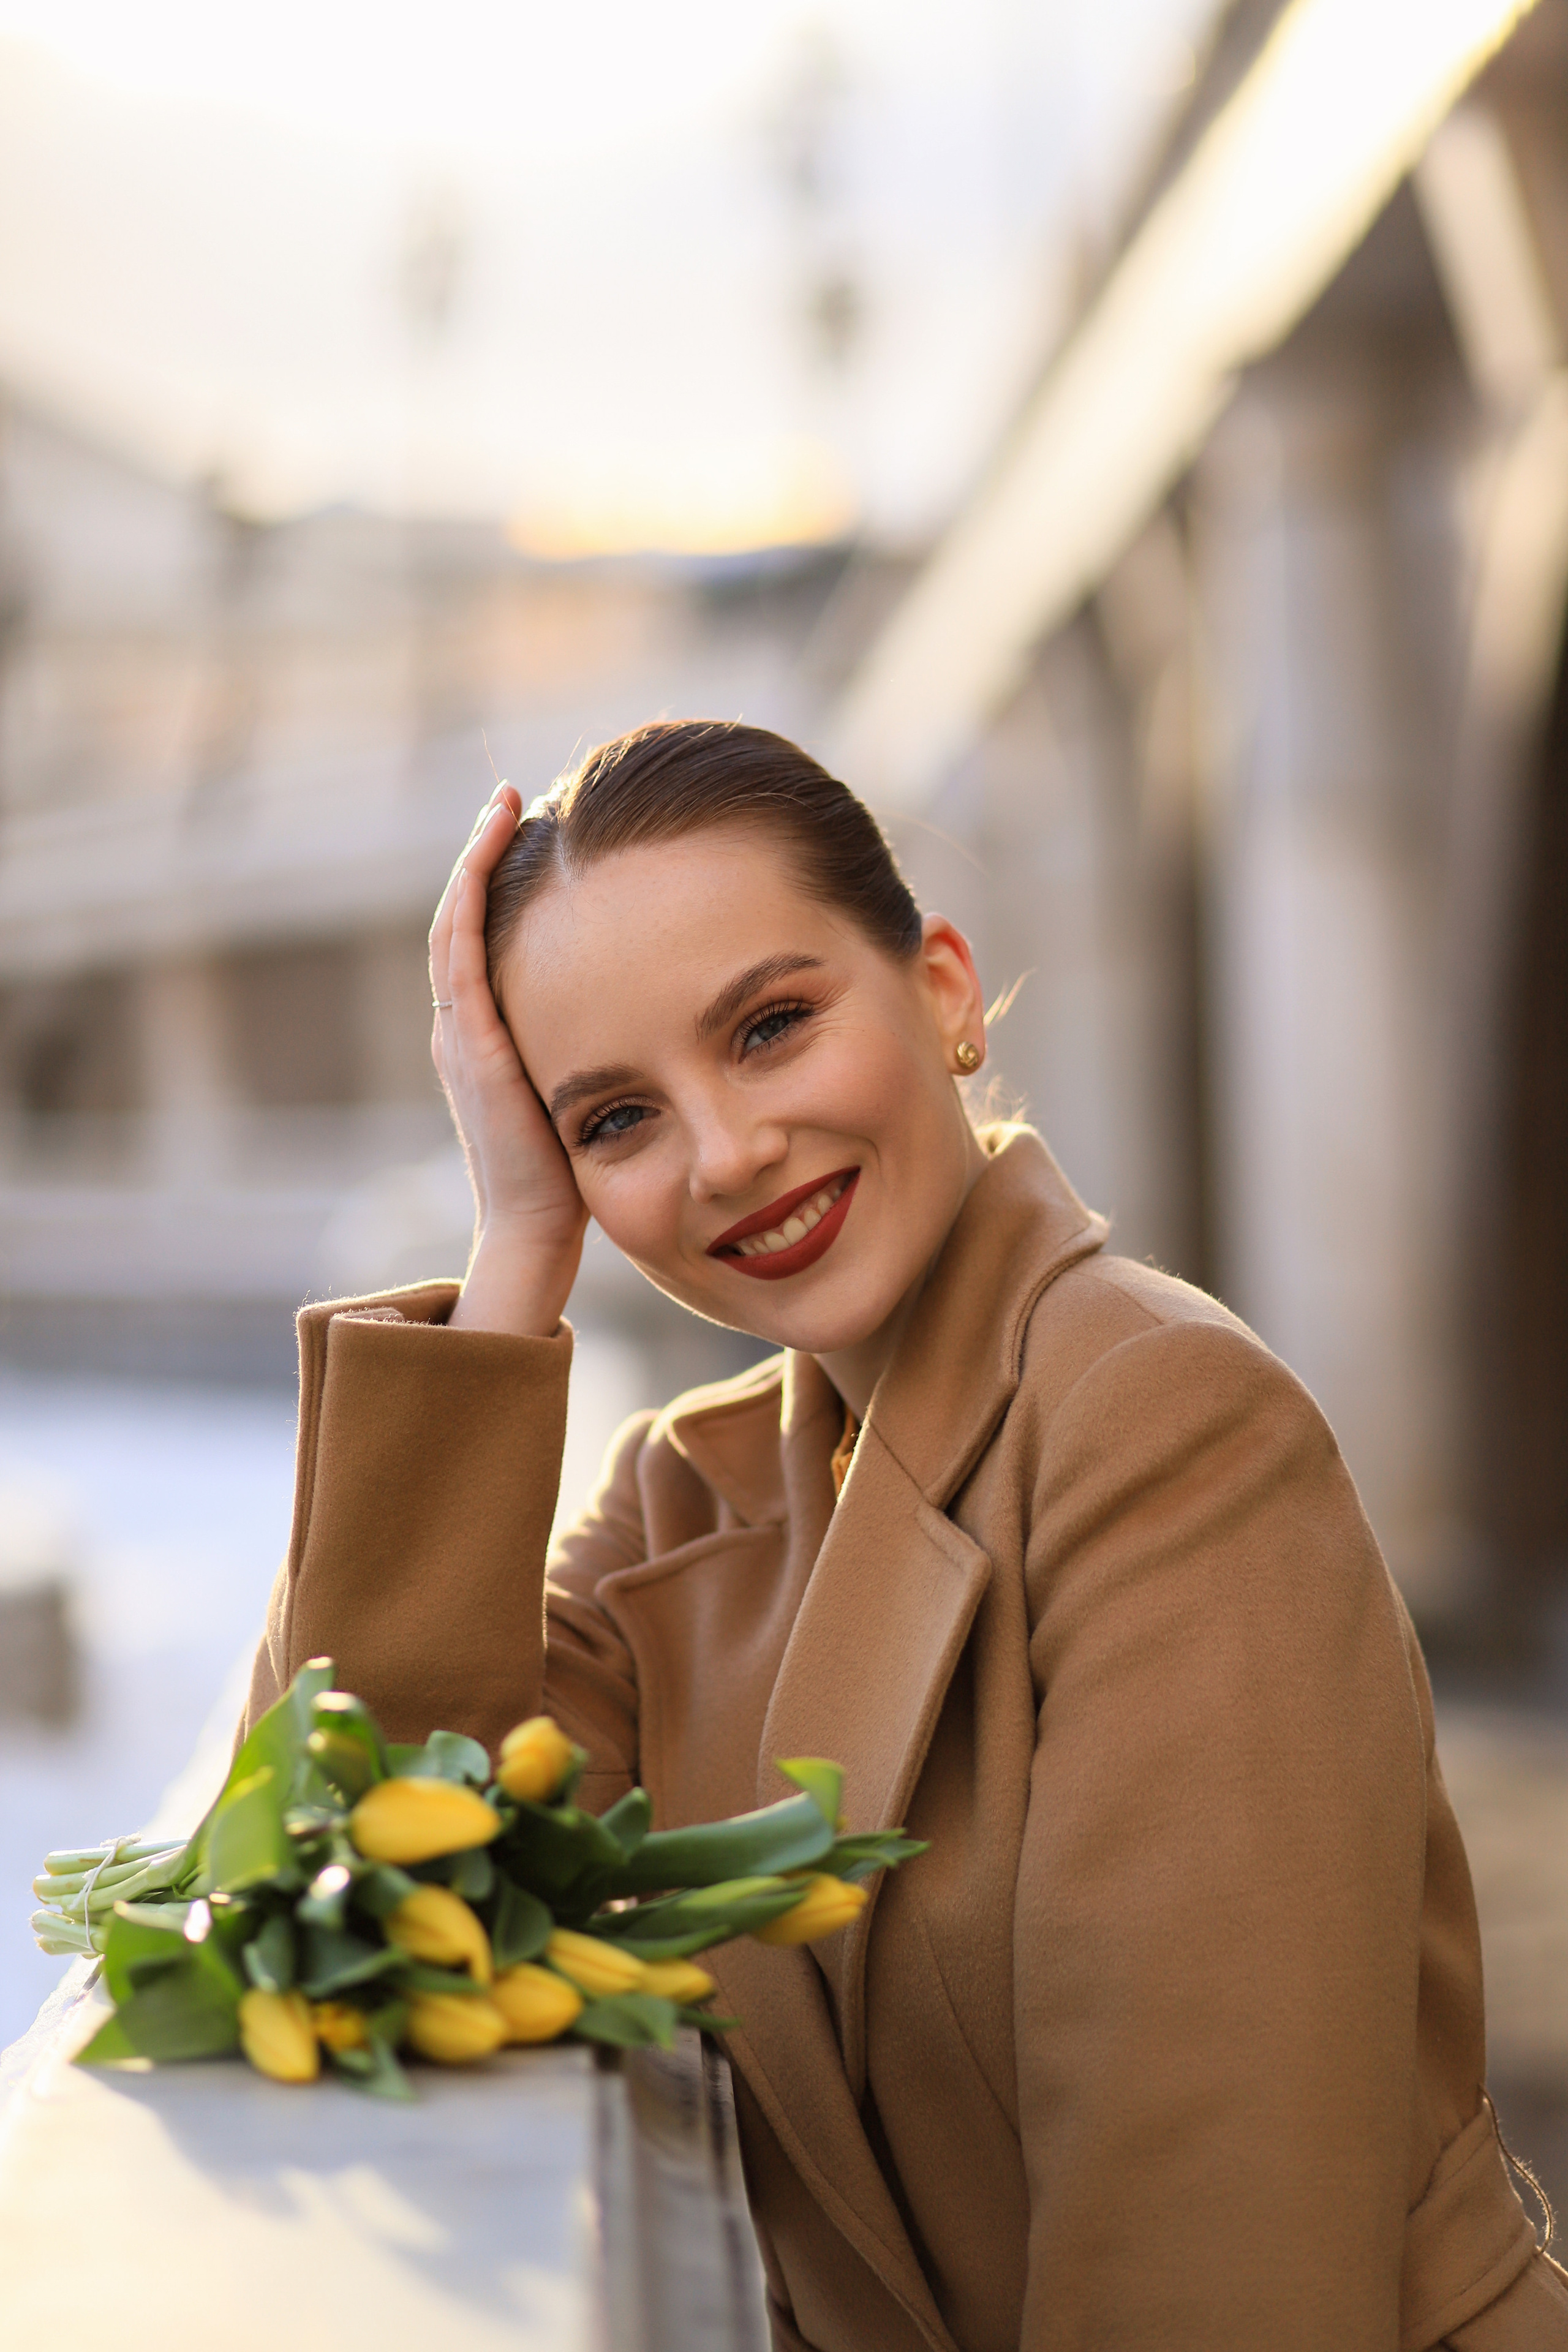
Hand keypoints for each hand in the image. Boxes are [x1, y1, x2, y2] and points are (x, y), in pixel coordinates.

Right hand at [428, 784, 588, 1335]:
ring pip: (454, 920)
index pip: (483, 938)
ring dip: (476, 858)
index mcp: (484, 1035)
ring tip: (503, 804)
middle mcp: (461, 1025)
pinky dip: (471, 894)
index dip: (500, 883)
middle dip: (484, 853)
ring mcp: (459, 1031)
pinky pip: (460, 948)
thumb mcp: (583, 1087)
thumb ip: (592, 1045)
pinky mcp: (471, 1040)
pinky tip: (492, 850)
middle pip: (462, 915)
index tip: (532, 832)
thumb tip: (641, 1006)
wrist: (537, 1227)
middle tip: (512, 798)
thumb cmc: (571, 1172)